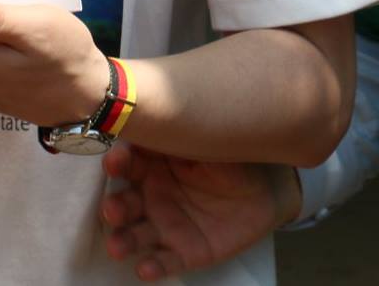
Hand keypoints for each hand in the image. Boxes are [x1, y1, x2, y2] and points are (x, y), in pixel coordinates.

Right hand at [99, 143, 296, 280]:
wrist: (266, 188)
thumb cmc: (229, 157)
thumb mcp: (206, 138)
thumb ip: (180, 131)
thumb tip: (155, 110)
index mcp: (152, 165)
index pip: (127, 163)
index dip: (118, 162)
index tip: (114, 162)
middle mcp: (151, 196)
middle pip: (124, 203)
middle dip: (114, 207)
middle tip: (112, 209)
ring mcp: (166, 226)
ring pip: (135, 235)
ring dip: (122, 240)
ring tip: (117, 245)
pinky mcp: (183, 252)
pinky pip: (164, 262)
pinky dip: (152, 267)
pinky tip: (145, 268)